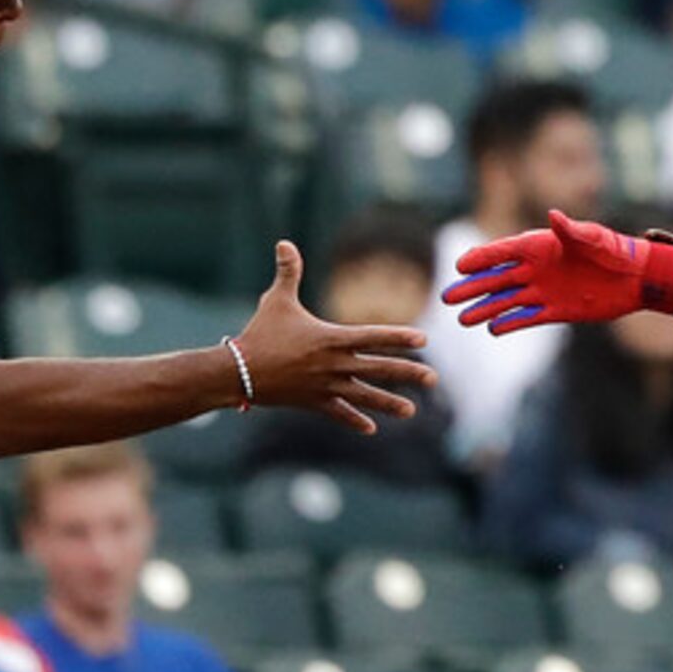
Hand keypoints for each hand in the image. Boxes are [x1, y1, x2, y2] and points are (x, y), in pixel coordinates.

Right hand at [230, 241, 433, 432]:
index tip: (423, 339)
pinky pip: (339, 413)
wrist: (239, 371)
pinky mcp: (313, 402)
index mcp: (331, 338)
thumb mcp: (276, 300)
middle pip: (378, 369)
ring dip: (388, 403)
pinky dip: (354, 420)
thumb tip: (284, 242)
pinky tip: (371, 429)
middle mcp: (334, 364)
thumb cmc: (260, 333)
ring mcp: (325, 386)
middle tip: (433, 379)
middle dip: (407, 374)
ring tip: (411, 411)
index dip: (398, 337)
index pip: (373, 337)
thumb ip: (288, 272)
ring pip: (364, 396)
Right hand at [443, 211, 672, 335]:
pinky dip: (511, 323)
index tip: (459, 266)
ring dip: (485, 309)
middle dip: (473, 287)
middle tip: (448, 297)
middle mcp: (537, 268)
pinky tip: (493, 329)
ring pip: (507, 301)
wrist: (635, 278)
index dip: (481, 258)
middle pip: (497, 278)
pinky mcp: (556, 310)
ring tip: (463, 319)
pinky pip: (527, 318)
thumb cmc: (615, 251)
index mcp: (540, 246)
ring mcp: (544, 290)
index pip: (503, 252)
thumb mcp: (593, 238)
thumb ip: (571, 231)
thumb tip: (554, 216)